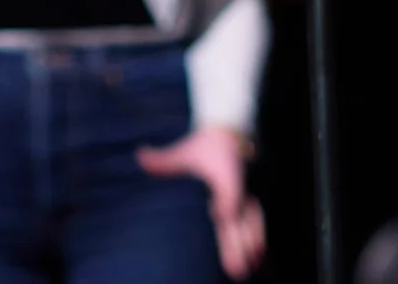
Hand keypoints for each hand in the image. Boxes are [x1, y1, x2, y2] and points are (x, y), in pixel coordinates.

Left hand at [137, 124, 265, 277]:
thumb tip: (140, 155)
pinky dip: (257, 235)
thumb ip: (163, 159)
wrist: (230, 131)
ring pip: (252, 219)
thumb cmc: (203, 145)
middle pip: (240, 213)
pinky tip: (257, 255)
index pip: (229, 186)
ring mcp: (248, 190)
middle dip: (240, 239)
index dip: (226, 200)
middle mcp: (239, 183)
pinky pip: (256, 218)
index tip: (220, 215)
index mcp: (223, 171)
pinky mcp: (253, 196)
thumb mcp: (184, 151)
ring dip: (252, 241)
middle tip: (238, 266)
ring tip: (252, 264)